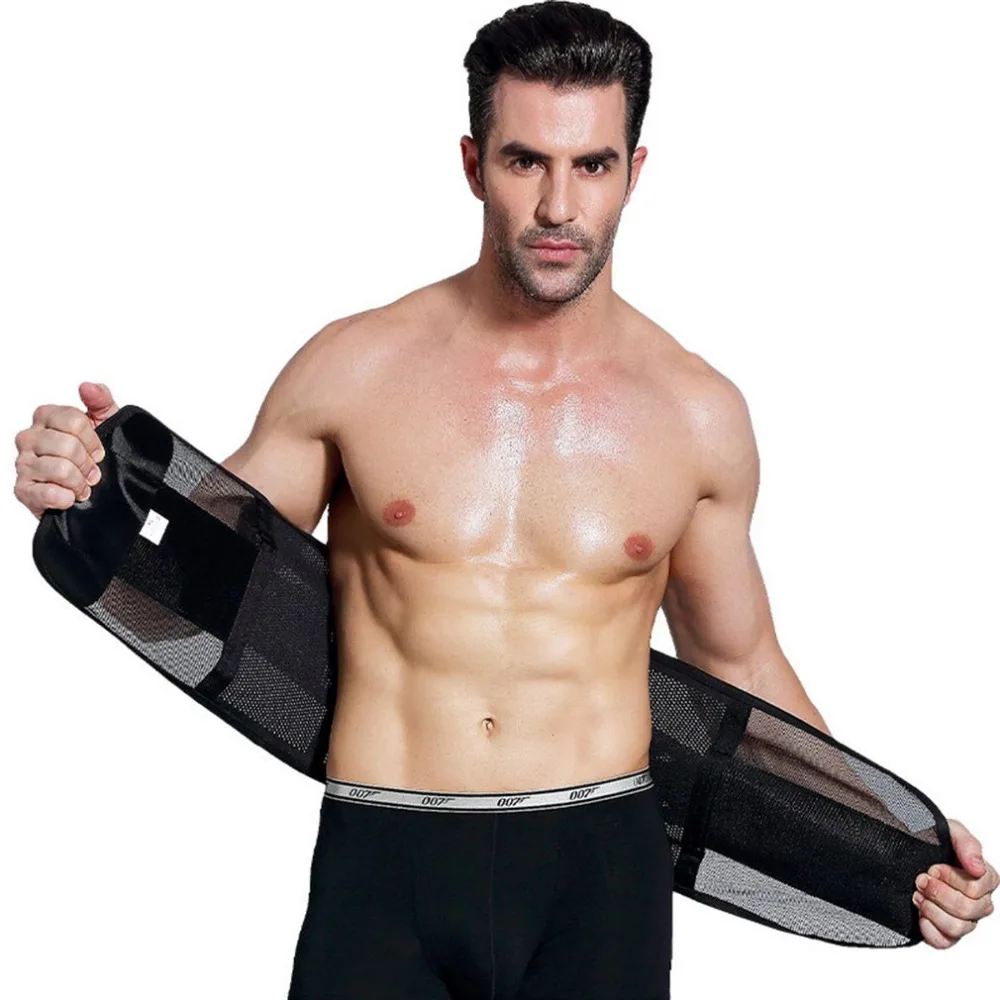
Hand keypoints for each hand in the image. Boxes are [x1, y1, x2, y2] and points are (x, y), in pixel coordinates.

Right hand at [13, 382, 119, 518]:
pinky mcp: (22, 490)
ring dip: (79, 482)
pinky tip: (69, 497)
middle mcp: (28, 438)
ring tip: (82, 486)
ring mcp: (22, 464)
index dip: (93, 440)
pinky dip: (65, 498)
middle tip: (92, 473)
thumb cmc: (92, 454)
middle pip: (67, 445)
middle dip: (88, 463)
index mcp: (45, 417)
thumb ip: (100, 401)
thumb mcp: (105, 423)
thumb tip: (88, 387)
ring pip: (60, 469)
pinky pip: (47, 493)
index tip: (98, 451)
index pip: (74, 420)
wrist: (90, 491)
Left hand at [913, 818, 996, 947]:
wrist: (902, 854)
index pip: (978, 887)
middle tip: (920, 879)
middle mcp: (977, 902)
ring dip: (932, 909)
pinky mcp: (944, 932)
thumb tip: (978, 867)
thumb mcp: (948, 831)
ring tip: (917, 894)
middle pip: (968, 908)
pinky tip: (919, 915)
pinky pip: (944, 942)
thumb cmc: (930, 841)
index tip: (933, 867)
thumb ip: (967, 844)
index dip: (952, 878)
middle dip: (938, 892)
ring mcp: (962, 919)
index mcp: (982, 878)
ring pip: (958, 927)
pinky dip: (929, 930)